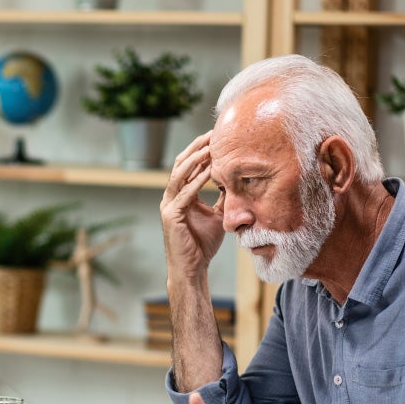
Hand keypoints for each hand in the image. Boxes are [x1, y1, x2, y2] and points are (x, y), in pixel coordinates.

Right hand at [160, 130, 224, 283]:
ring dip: (195, 160)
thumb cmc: (202, 245)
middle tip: (213, 134)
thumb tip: (236, 180)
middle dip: (197, 148)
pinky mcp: (171, 217)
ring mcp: (168, 206)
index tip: (218, 137)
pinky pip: (184, 194)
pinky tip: (210, 172)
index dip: (201, 150)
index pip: (188, 166)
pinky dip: (196, 182)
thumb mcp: (218, 215)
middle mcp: (171, 198)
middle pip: (181, 164)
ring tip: (210, 148)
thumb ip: (222, 198)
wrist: (192, 269)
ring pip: (179, 175)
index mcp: (180, 195)